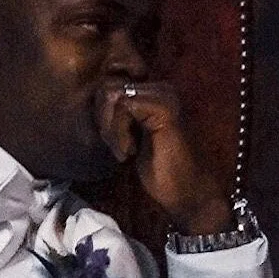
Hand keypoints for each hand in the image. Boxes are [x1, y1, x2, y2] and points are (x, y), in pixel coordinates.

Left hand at [97, 79, 229, 237]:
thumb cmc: (159, 170)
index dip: (101, 115)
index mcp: (152, 92)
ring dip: (110, 128)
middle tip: (119, 148)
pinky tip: (131, 152)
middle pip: (106, 87)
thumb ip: (114, 116)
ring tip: (126, 151)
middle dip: (103, 121)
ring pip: (111, 94)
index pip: (107, 85)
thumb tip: (91, 100)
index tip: (115, 142)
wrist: (187, 192)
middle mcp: (161, 87)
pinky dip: (119, 132)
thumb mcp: (127, 137)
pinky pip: (123, 106)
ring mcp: (165, 95)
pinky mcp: (165, 108)